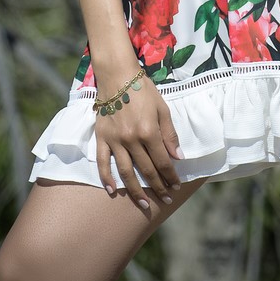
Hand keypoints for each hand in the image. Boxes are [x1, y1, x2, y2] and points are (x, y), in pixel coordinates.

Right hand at [94, 73, 183, 209]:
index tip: (176, 186)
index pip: (163, 161)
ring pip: (126, 172)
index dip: (171, 175)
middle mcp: (132, 139)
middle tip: (166, 199)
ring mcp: (115, 140)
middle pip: (146, 169)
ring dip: (135, 190)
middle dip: (158, 186)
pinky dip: (106, 178)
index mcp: (149, 131)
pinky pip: (102, 162)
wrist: (117, 76)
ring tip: (144, 204)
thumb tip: (178, 157)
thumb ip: (169, 134)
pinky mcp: (102, 138)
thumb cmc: (143, 90)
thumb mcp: (162, 108)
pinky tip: (112, 191)